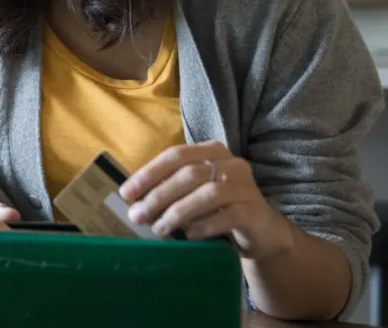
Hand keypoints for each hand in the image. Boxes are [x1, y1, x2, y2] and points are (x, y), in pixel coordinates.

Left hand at [118, 142, 294, 260]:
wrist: (260, 229)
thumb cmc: (218, 208)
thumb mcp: (193, 192)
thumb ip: (169, 189)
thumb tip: (133, 203)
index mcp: (211, 151)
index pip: (175, 155)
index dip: (148, 173)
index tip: (126, 193)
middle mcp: (231, 163)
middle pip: (189, 174)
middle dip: (158, 196)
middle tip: (137, 216)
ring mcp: (245, 186)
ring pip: (206, 195)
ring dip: (177, 213)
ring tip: (159, 228)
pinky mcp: (253, 210)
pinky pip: (224, 218)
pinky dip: (201, 227)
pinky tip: (187, 236)